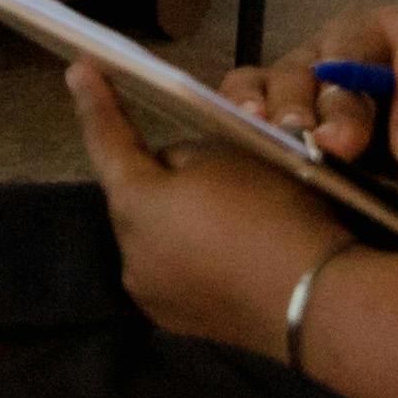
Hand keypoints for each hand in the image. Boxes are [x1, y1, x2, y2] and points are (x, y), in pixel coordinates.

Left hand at [67, 66, 354, 352]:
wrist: (319, 304)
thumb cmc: (274, 215)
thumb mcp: (232, 157)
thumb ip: (186, 156)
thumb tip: (172, 171)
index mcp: (135, 204)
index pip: (106, 142)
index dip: (95, 104)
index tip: (78, 72)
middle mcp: (130, 254)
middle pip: (135, 199)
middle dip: (157, 180)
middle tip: (203, 170)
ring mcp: (152, 296)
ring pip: (155, 239)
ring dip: (176, 223)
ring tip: (227, 220)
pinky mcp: (179, 325)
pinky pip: (176, 273)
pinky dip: (193, 258)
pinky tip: (231, 256)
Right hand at [222, 0, 397, 216]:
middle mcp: (364, 35)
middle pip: (347, 57)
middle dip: (343, 107)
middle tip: (340, 147)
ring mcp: (314, 56)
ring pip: (294, 72)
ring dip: (291, 112)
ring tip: (290, 144)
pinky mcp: (276, 82)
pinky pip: (249, 83)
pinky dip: (244, 105)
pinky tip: (247, 129)